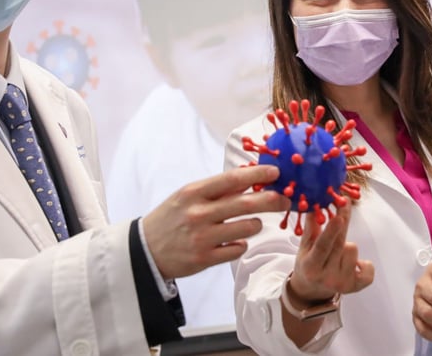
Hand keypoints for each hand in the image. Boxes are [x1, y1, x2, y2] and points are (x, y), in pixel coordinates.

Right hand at [142, 164, 287, 278]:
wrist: (144, 251)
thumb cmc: (172, 218)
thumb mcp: (187, 196)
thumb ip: (217, 188)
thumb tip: (250, 177)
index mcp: (194, 192)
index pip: (233, 179)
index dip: (258, 174)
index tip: (276, 171)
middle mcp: (199, 213)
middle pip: (247, 204)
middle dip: (273, 200)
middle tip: (286, 199)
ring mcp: (202, 238)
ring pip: (248, 228)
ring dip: (256, 225)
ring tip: (249, 224)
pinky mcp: (204, 259)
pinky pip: (238, 249)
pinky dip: (241, 244)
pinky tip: (233, 241)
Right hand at [286, 204, 374, 304]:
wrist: (311, 289)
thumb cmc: (308, 264)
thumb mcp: (304, 247)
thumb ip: (311, 228)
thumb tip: (315, 208)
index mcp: (311, 266)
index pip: (322, 247)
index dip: (331, 232)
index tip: (339, 217)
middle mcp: (326, 277)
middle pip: (340, 245)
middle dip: (341, 223)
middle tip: (343, 202)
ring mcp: (341, 284)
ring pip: (353, 250)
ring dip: (347, 246)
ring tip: (336, 253)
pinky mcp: (354, 287)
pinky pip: (368, 271)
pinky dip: (365, 265)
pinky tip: (355, 265)